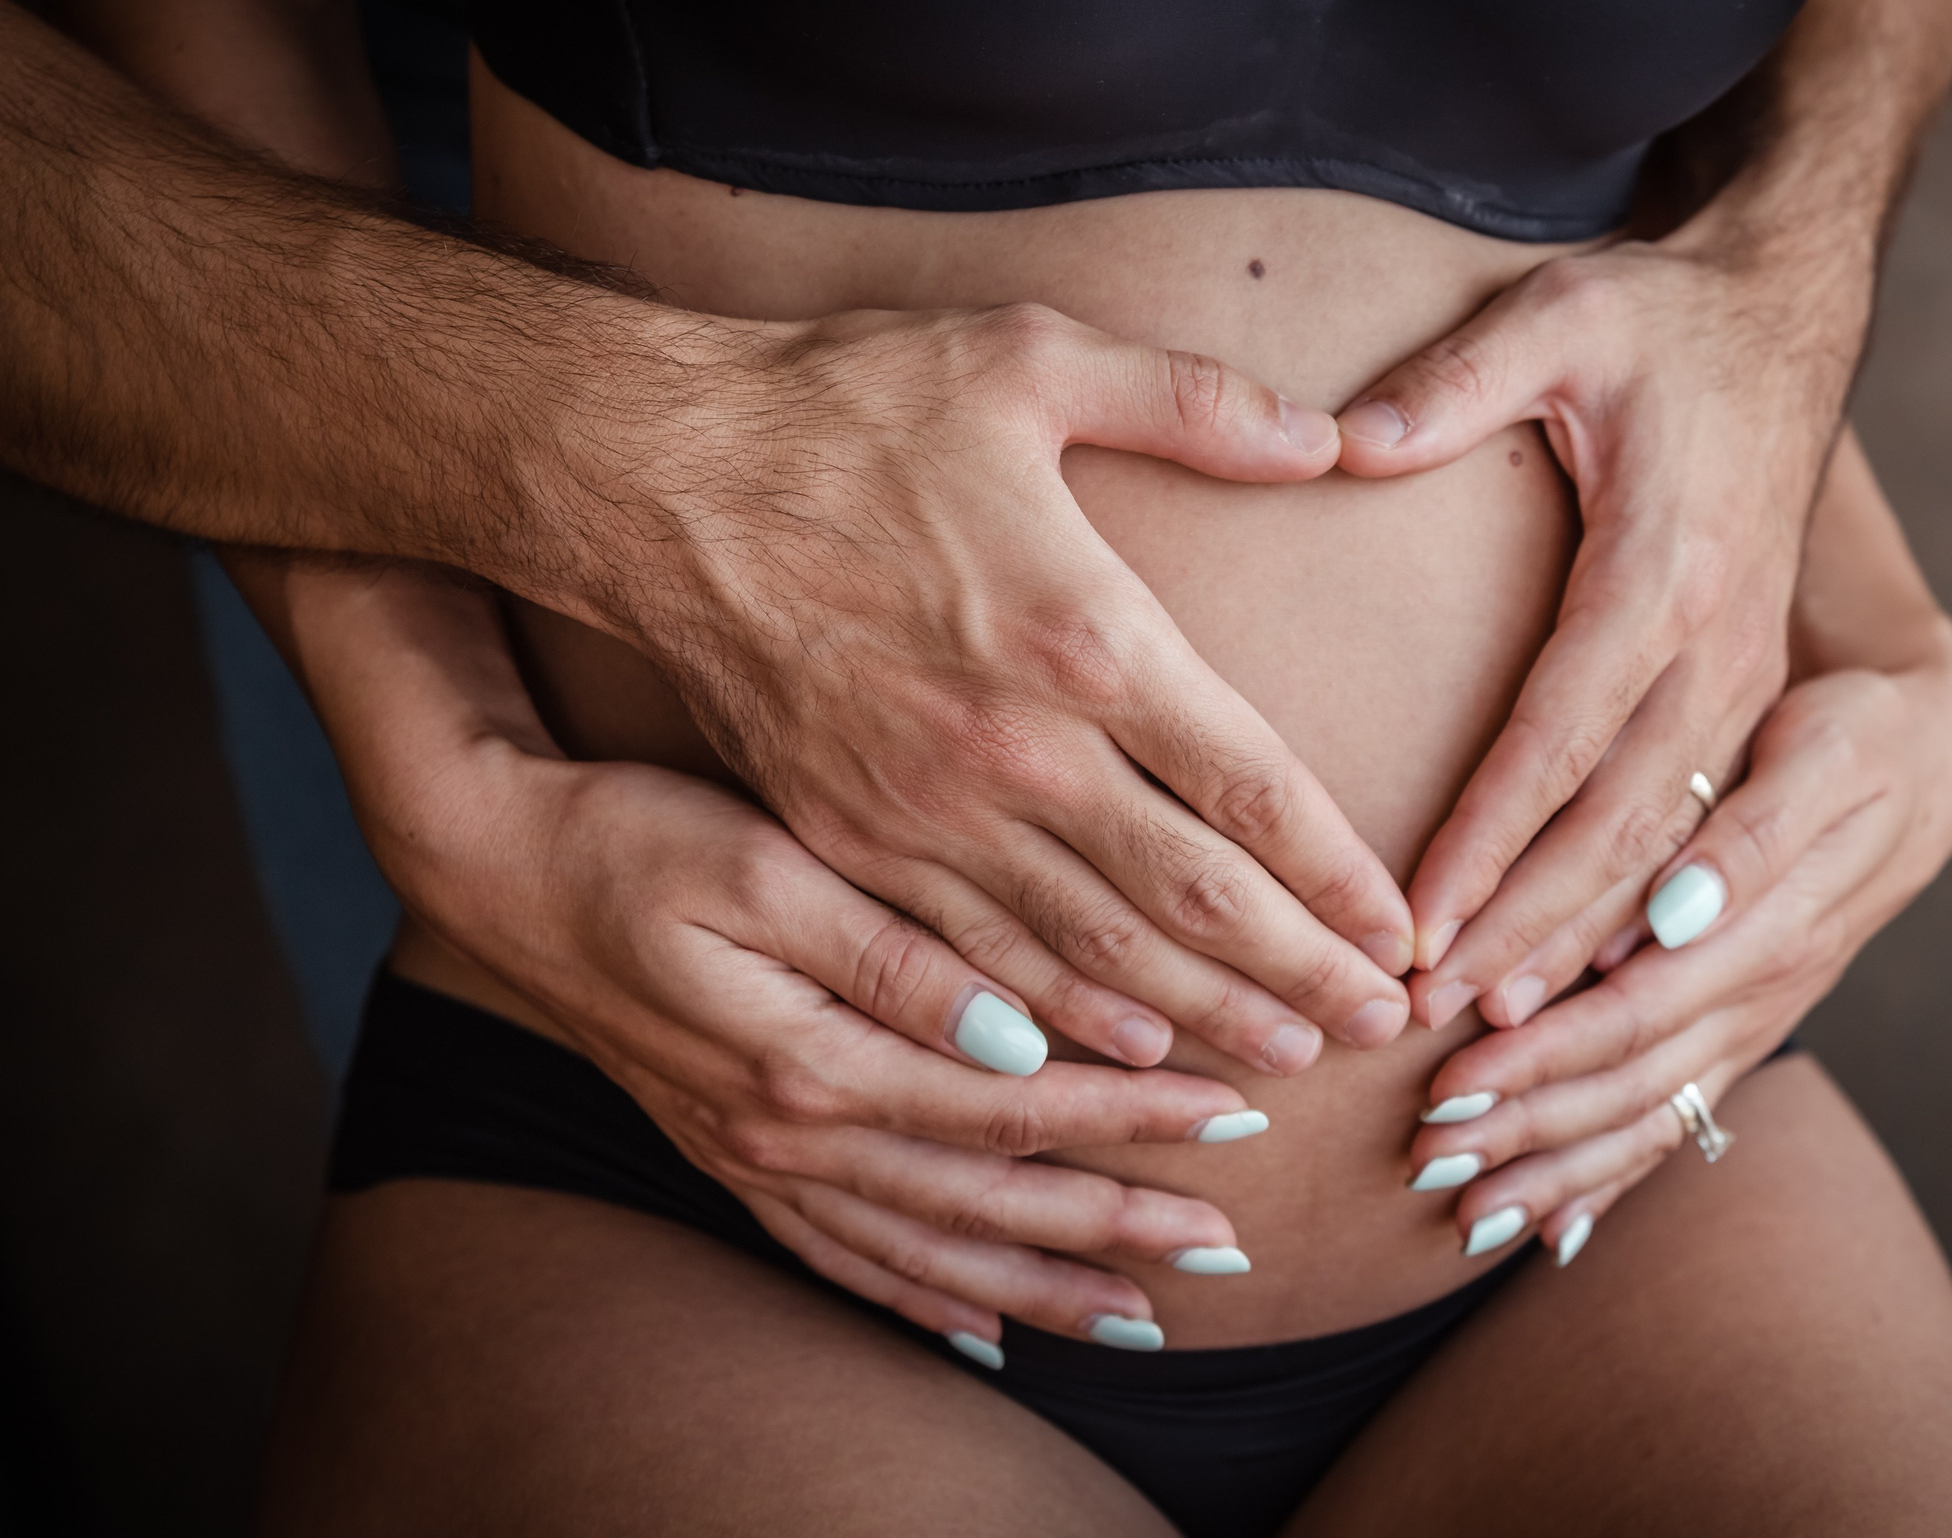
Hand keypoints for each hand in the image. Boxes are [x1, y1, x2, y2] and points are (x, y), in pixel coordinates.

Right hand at [272, 559, 1268, 1354]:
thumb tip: (1016, 1034)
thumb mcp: (764, 869)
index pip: (1016, 1103)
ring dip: (1040, 1283)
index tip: (1236, 1110)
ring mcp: (757, 1158)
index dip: (1130, 1112)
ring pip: (926, 1249)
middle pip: (987, 1199)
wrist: (496, 866)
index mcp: (815, 1059)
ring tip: (1144, 1314)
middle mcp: (790, 1134)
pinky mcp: (734, 1154)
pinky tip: (986, 1330)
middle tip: (1228, 1239)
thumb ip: (896, 962)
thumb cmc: (633, 840)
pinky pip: (846, 1260)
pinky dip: (926, 1301)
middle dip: (1115, 1222)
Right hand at [589, 303, 1415, 1073]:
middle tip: (1383, 1031)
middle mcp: (1018, 750)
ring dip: (1202, 1016)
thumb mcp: (1031, 357)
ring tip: (1289, 1064)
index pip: (1253, 788)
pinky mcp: (852, 842)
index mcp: (1085, 635)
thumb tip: (1330, 438)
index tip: (1404, 934)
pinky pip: (979, 961)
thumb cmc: (848, 405)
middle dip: (1300, 975)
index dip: (1339, 876)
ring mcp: (927, 812)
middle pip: (1193, 899)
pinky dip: (1064, 1019)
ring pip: (1094, 954)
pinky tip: (1125, 1053)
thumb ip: (1195, 398)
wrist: (654, 474)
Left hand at [1331, 232, 1871, 1021]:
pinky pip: (1695, 825)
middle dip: (1529, 930)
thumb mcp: (1561, 314)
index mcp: (1667, 569)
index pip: (1564, 732)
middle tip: (1441, 1019)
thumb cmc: (1663, 321)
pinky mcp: (1746, 690)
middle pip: (1621, 822)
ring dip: (1583, 942)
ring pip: (1667, 844)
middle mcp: (1718, 644)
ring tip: (1499, 1030)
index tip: (1419, 925)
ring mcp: (1744, 677)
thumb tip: (1347, 444)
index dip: (1491, 839)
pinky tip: (1577, 976)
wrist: (1788, 317)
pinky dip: (1636, 912)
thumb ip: (1454, 381)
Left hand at [1402, 600, 1951, 1262]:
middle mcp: (1759, 994)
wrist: (1928, 761)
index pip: (1636, 1013)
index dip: (1541, 1053)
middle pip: (1630, 1086)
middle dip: (1524, 1129)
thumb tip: (1676, 909)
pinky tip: (1552, 1232)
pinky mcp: (1743, 1028)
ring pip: (1649, 1119)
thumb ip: (1753, 839)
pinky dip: (1612, 1178)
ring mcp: (1754, 1022)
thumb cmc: (1858, 741)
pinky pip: (1678, 1119)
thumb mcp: (1821, 761)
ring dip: (1555, 1171)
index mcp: (1767, 931)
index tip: (1451, 1081)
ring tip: (1464, 1215)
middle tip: (1425, 1159)